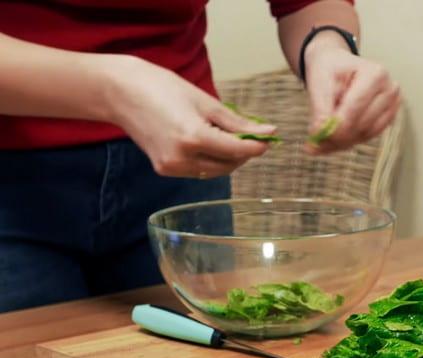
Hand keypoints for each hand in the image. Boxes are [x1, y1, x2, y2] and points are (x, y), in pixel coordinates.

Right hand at [106, 56, 276, 177]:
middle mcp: (182, 158)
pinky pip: (198, 170)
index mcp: (194, 137)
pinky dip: (209, 159)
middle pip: (228, 165)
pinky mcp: (164, 169)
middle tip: (250, 136)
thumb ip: (237, 122)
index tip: (269, 139)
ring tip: (226, 136)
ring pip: (214, 171)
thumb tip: (267, 132)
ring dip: (227, 158)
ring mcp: (171, 166)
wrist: (120, 92)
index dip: (257, 146)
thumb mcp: (205, 101)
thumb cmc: (161, 88)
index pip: (238, 151)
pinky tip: (207, 141)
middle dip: (243, 153)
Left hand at [303, 32, 399, 153]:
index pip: (356, 106)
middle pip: (362, 124)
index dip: (336, 125)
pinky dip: (346, 142)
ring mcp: (391, 107)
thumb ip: (320, 109)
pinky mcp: (387, 120)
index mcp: (376, 74)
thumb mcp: (319, 82)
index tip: (316, 135)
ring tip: (320, 139)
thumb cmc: (330, 69)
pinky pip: (366, 137)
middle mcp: (390, 91)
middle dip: (336, 135)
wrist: (337, 66)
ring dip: (340, 141)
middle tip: (313, 142)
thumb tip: (319, 134)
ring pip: (364, 134)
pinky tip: (331, 140)